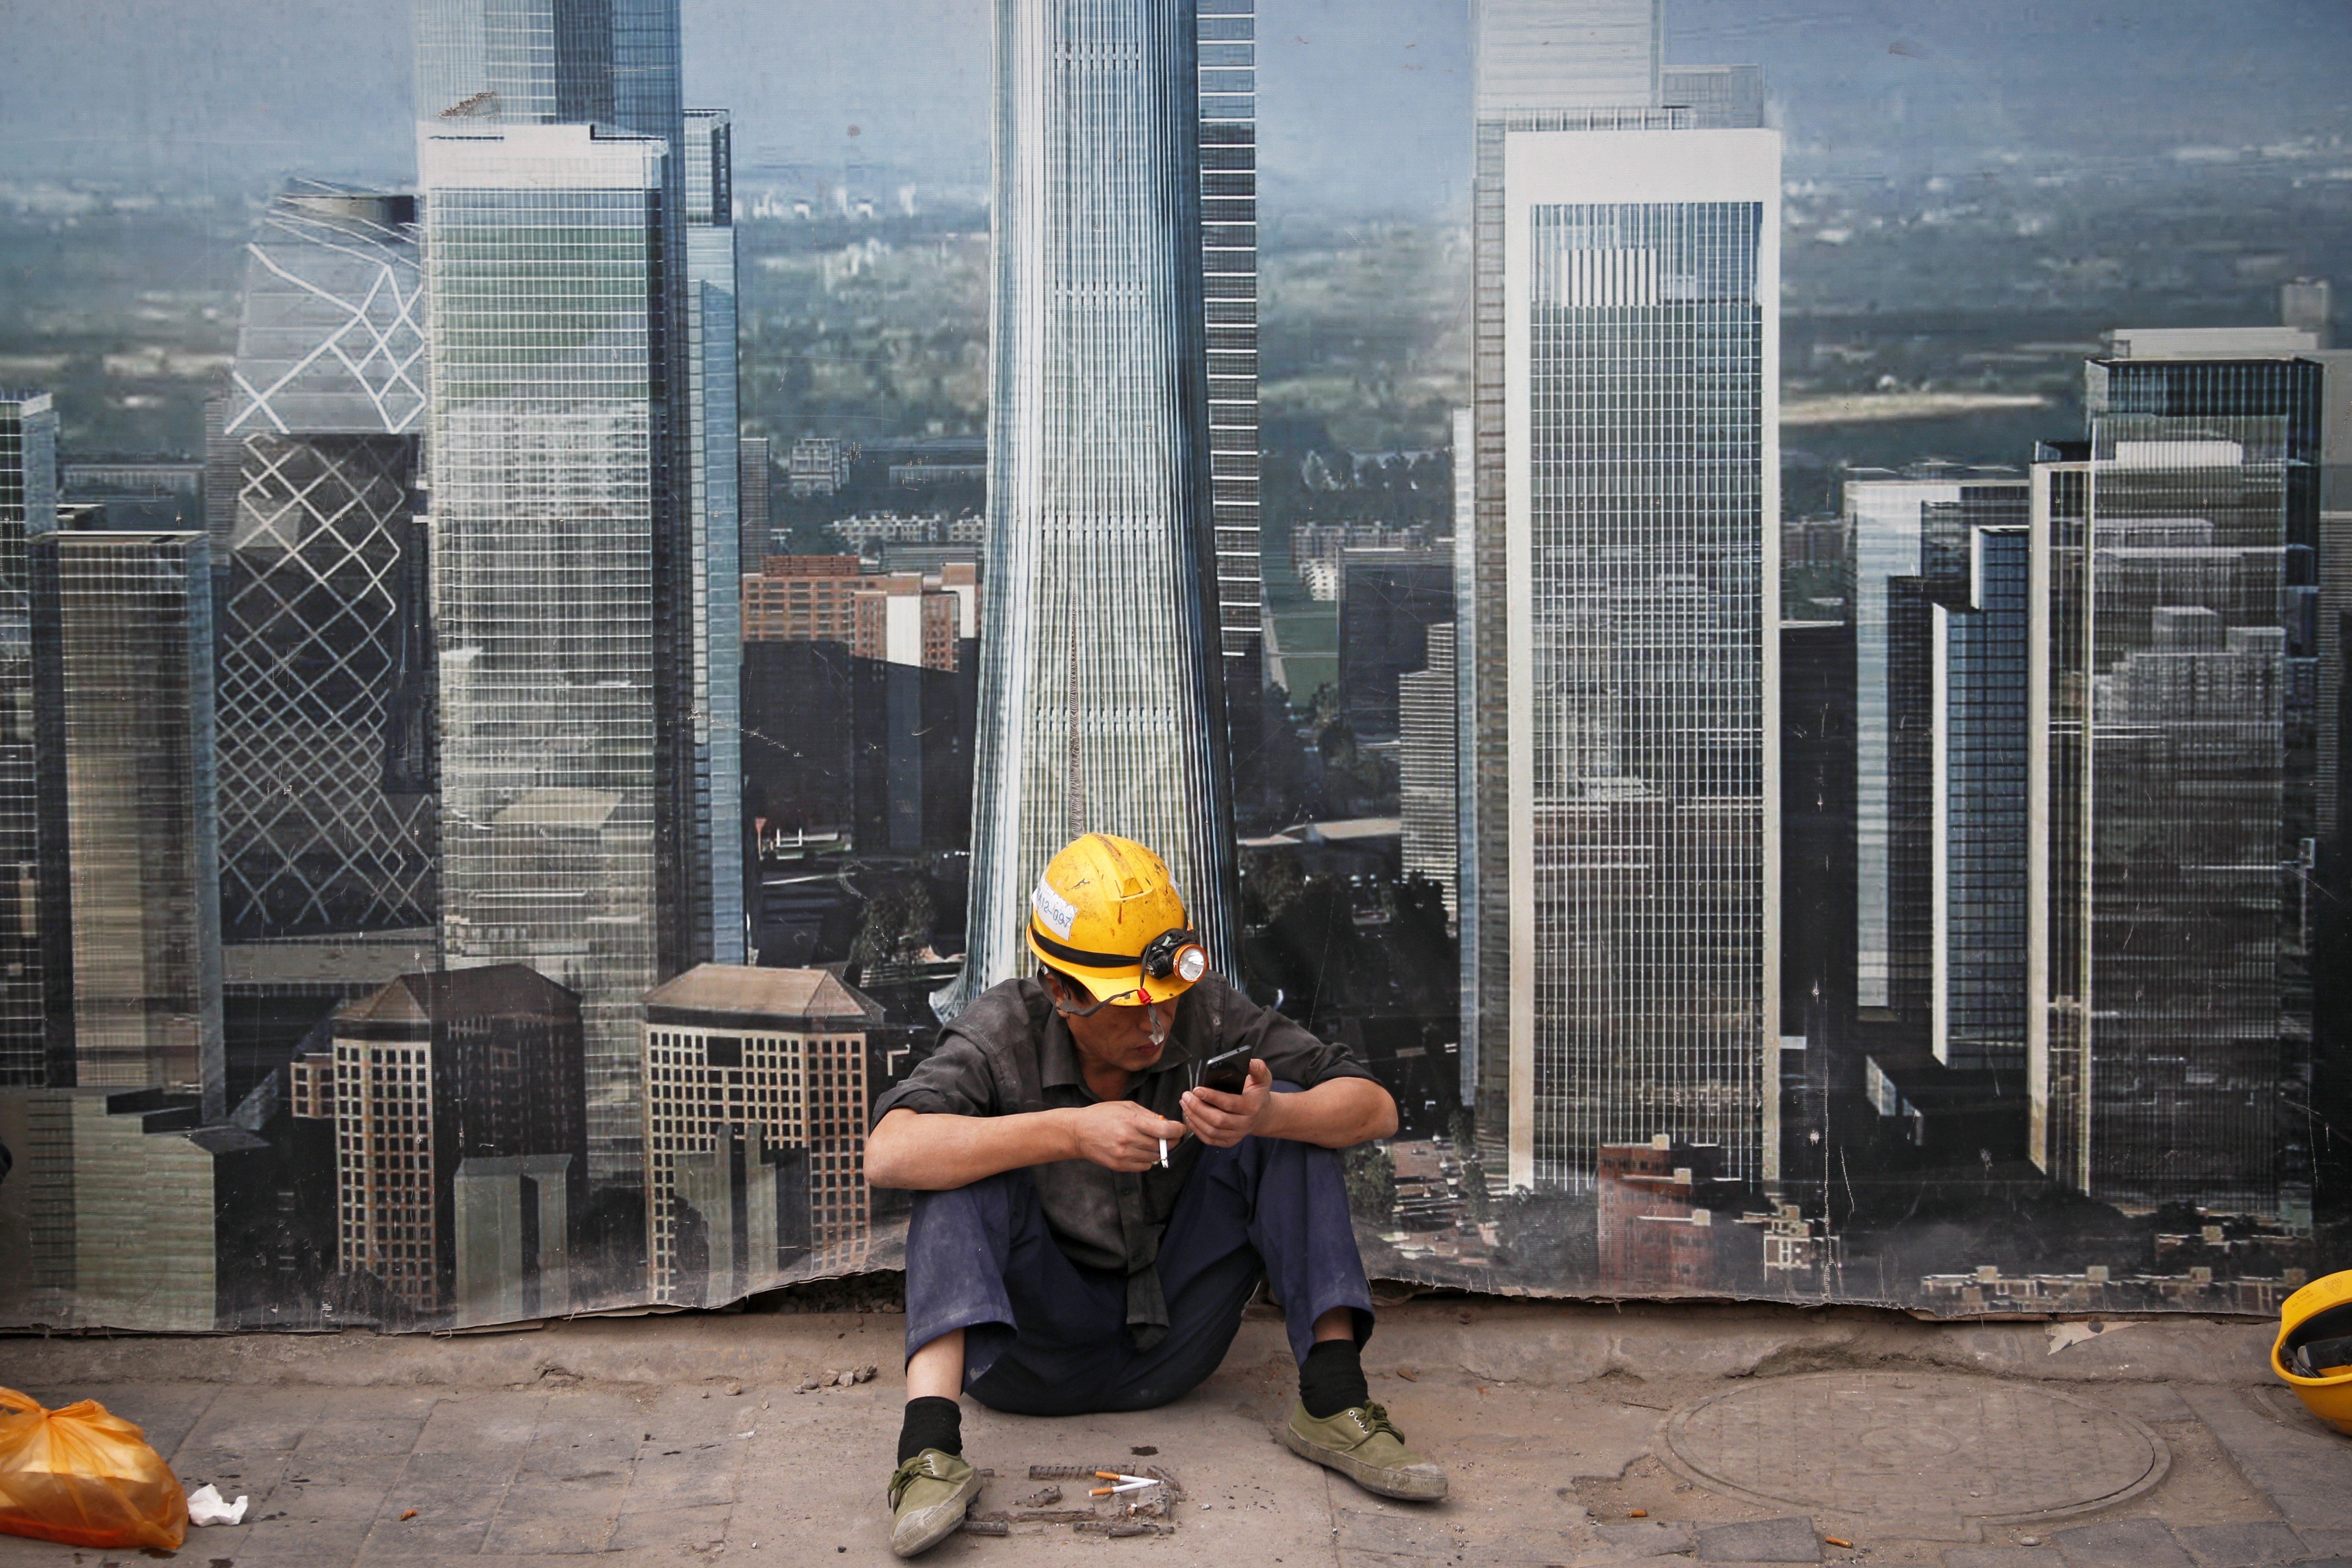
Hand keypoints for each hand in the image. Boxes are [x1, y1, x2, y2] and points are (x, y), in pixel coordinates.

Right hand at [1068, 1100, 1187, 1172]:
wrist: (1078, 1132)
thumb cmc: (1102, 1115)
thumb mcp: (1126, 1106)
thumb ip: (1148, 1115)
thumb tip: (1166, 1122)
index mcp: (1132, 1122)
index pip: (1165, 1130)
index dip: (1178, 1130)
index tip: (1181, 1129)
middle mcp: (1129, 1140)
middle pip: (1162, 1146)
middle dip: (1171, 1141)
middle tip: (1171, 1136)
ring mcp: (1124, 1155)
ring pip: (1155, 1157)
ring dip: (1159, 1150)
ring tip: (1154, 1142)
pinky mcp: (1120, 1166)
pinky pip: (1144, 1166)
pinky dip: (1148, 1159)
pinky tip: (1142, 1150)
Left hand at [1180, 1058, 1271, 1148]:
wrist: (1262, 1114)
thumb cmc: (1258, 1093)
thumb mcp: (1263, 1078)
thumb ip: (1257, 1068)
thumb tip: (1248, 1062)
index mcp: (1252, 1106)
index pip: (1229, 1103)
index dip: (1212, 1097)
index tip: (1196, 1089)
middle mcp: (1245, 1123)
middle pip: (1218, 1120)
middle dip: (1198, 1108)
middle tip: (1186, 1096)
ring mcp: (1237, 1135)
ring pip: (1211, 1131)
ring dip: (1194, 1118)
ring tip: (1185, 1104)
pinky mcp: (1229, 1142)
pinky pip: (1209, 1139)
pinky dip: (1196, 1129)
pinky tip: (1189, 1117)